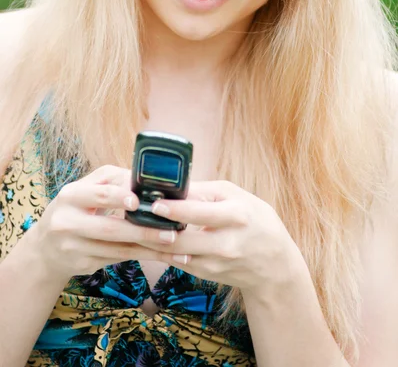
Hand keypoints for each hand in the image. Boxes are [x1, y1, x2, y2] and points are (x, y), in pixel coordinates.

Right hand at [29, 165, 190, 283]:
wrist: (46, 248)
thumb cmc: (74, 210)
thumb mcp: (84, 190)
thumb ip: (110, 181)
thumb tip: (142, 180)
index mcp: (70, 196)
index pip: (97, 195)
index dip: (119, 197)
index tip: (139, 201)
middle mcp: (67, 223)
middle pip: (110, 228)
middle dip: (143, 231)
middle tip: (170, 231)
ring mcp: (74, 248)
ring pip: (117, 249)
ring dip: (148, 248)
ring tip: (173, 245)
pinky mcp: (83, 265)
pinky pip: (117, 259)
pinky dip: (142, 257)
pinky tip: (163, 256)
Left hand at [146, 180, 304, 294]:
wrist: (274, 264)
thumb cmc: (254, 219)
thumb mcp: (237, 197)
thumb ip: (206, 192)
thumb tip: (174, 185)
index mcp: (237, 216)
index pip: (201, 213)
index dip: (175, 208)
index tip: (154, 202)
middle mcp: (226, 243)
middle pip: (182, 239)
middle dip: (154, 229)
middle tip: (133, 216)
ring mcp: (216, 263)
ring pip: (175, 254)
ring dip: (152, 242)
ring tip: (131, 228)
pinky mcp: (206, 275)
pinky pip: (178, 261)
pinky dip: (161, 251)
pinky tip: (145, 240)